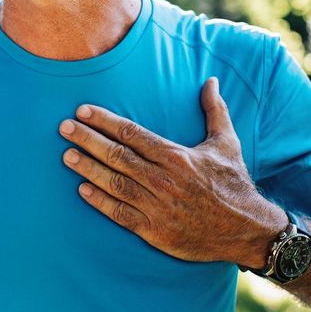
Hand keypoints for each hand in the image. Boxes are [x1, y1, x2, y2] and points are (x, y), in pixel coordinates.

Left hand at [59, 77, 283, 266]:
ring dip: (88, 169)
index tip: (83, 111)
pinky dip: (100, 202)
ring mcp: (158, 207)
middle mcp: (164, 180)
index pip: (132, 133)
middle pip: (117, 156)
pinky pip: (121, 214)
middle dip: (88, 140)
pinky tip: (82, 190)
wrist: (247, 230)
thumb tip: (211, 80)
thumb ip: (214, 111)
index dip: (105, 121)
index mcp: (177, 157)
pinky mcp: (155, 231)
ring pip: (114, 184)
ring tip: (66, 156)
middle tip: (63, 128)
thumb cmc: (233, 184)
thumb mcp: (227, 143)